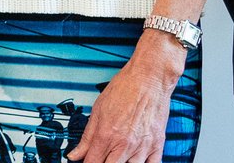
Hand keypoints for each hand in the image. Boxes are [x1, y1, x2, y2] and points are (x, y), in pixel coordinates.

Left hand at [66, 32, 181, 162]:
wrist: (149, 78)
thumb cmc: (125, 88)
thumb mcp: (98, 110)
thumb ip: (87, 136)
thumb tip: (75, 154)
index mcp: (106, 135)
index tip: (87, 161)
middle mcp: (124, 143)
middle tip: (103, 156)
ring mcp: (142, 146)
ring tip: (119, 154)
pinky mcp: (157, 144)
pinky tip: (136, 159)